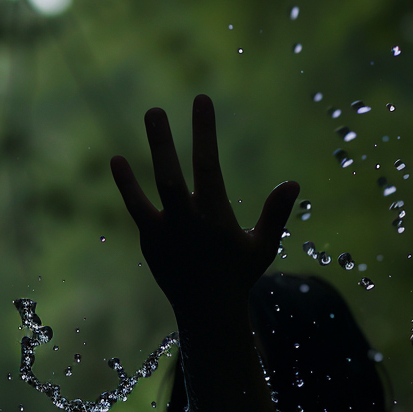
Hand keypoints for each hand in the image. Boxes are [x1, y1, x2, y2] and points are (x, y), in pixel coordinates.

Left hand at [111, 94, 298, 314]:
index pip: (207, 165)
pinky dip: (128, 186)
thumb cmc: (239, 274)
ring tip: (121, 143)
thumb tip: (293, 183)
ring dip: (135, 165)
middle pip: (169, 176)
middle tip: (153, 110)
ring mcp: (165, 233)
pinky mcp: (150, 241)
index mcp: (215, 216)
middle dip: (161, 142)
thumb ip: (274, 214)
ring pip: (148, 192)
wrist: (207, 311)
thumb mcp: (262, 246)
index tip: (201, 100)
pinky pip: (136, 208)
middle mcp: (187, 222)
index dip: (204, 131)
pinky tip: (119, 162)